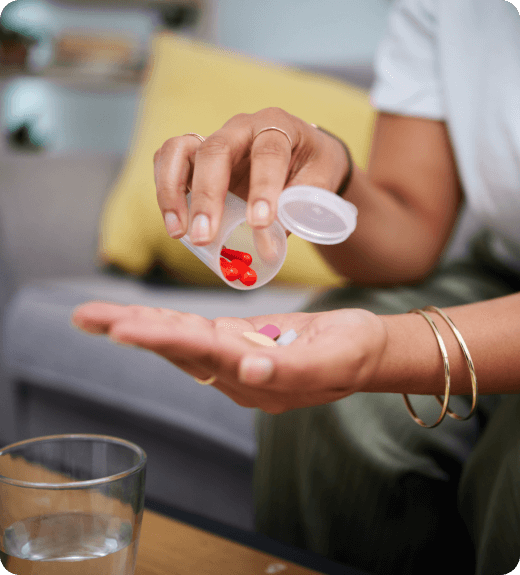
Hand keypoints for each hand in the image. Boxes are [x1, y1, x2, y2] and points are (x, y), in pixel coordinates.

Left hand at [71, 301, 386, 413]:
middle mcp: (237, 372)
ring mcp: (237, 358)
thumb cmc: (355, 354)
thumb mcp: (332, 362)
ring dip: (139, 326)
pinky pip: (196, 332)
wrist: (365, 352)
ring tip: (97, 316)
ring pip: (180, 340)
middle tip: (85, 317)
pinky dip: (165, 322)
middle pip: (178, 348)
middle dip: (132, 330)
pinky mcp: (240, 342)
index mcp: (257, 377)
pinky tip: (138, 316)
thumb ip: (290, 368)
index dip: (163, 339)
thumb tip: (249, 369)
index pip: (202, 354)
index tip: (122, 329)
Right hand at [153, 107, 348, 244]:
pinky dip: (165, 189)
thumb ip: (296, 212)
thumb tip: (266, 248)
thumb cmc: (312, 169)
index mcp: (279, 127)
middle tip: (205, 237)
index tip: (260, 223)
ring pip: (180, 151)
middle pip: (215, 151)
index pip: (268, 153)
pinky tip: (174, 221)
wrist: (303, 156)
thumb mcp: (318, 184)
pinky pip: (169, 160)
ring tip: (178, 232)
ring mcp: (214, 139)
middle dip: (208, 197)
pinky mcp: (196, 157)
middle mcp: (241, 128)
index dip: (263, 188)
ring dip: (172, 192)